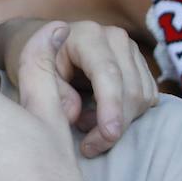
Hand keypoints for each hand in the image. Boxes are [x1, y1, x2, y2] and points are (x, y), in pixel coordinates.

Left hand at [3, 20, 157, 157]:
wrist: (45, 46)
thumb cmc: (38, 62)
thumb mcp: (33, 74)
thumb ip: (53, 92)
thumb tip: (76, 114)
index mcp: (87, 35)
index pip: (108, 73)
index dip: (111, 106)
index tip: (108, 134)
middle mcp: (115, 38)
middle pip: (131, 89)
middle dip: (114, 124)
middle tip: (88, 145)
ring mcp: (132, 50)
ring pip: (142, 97)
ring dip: (120, 121)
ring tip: (86, 124)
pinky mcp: (141, 65)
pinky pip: (148, 98)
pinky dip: (129, 115)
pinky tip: (102, 117)